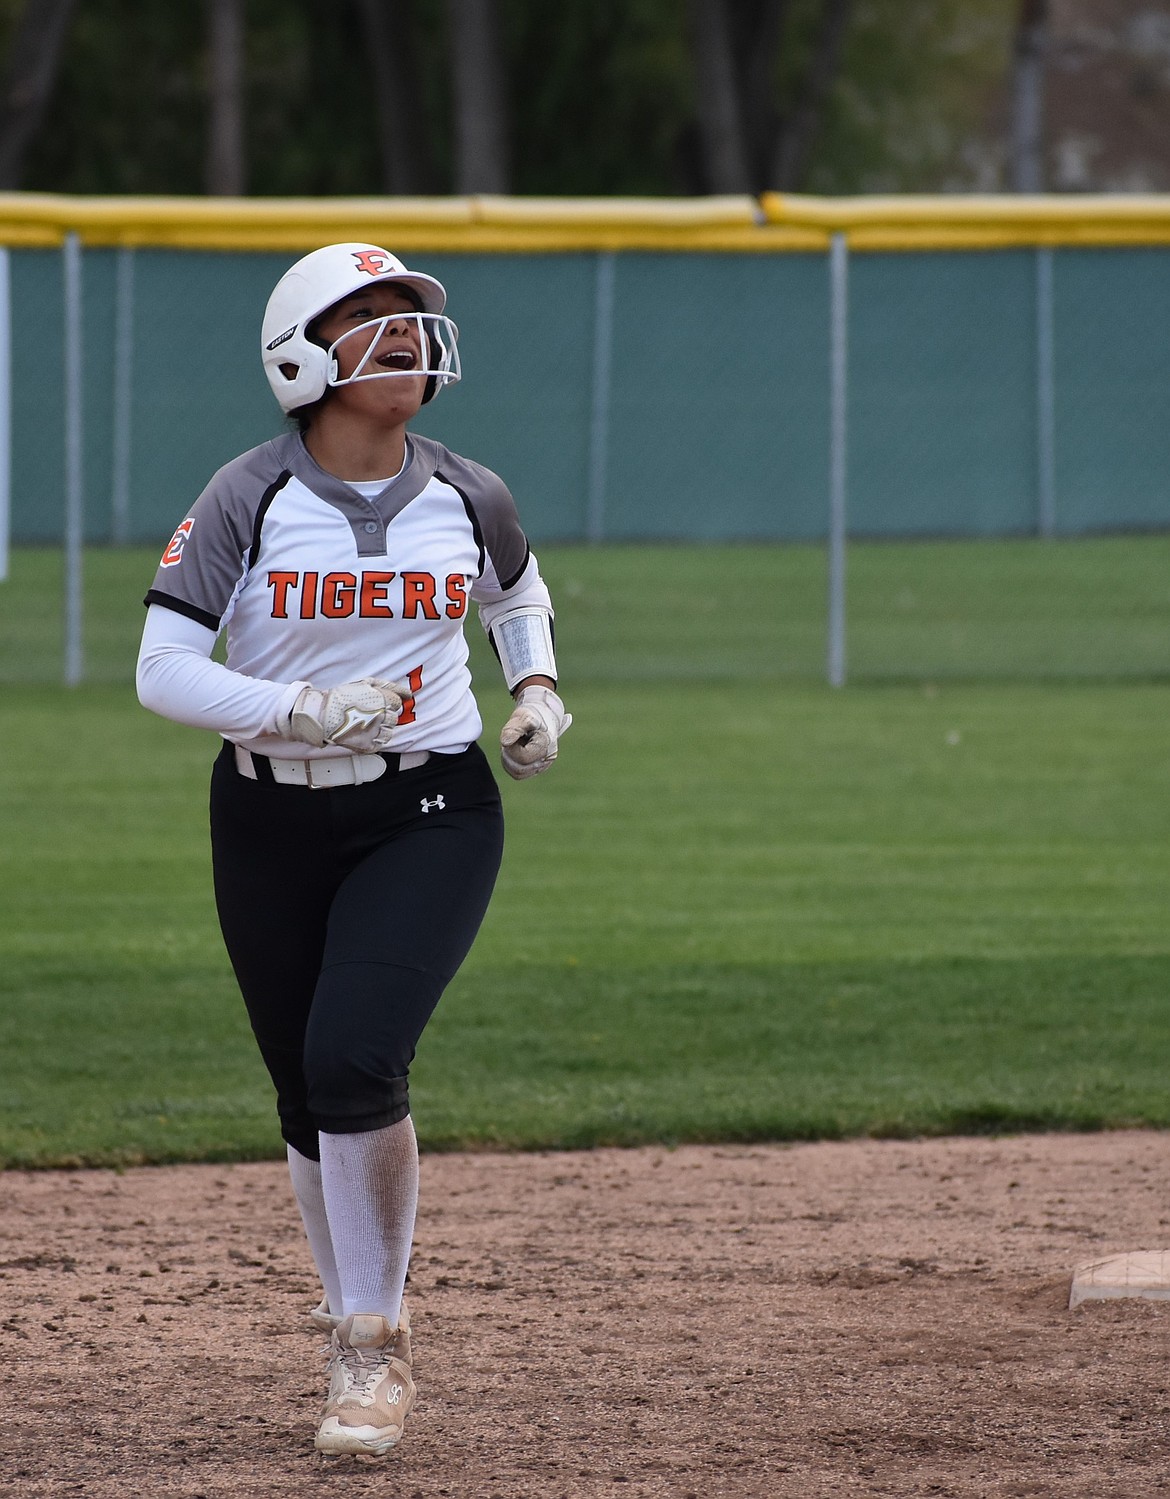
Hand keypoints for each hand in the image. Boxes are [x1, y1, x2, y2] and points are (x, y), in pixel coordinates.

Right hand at [287, 679, 406, 751]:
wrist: (323, 714)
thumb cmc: (343, 697)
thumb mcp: (365, 683)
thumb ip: (389, 686)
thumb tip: (409, 694)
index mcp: (382, 700)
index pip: (397, 704)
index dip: (387, 703)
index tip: (375, 704)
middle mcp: (381, 716)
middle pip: (394, 719)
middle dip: (383, 716)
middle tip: (367, 713)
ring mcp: (375, 732)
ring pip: (389, 732)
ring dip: (380, 728)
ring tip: (364, 723)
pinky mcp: (368, 745)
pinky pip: (380, 744)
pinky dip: (374, 739)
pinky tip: (362, 732)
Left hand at [500, 685, 571, 780]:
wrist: (543, 715)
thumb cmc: (532, 715)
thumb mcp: (522, 716)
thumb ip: (513, 728)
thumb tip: (504, 742)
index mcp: (546, 745)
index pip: (523, 758)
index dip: (512, 748)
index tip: (513, 736)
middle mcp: (547, 758)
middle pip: (519, 769)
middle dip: (509, 755)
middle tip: (511, 740)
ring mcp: (543, 765)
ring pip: (518, 773)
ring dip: (509, 759)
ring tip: (514, 744)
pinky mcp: (537, 768)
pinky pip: (519, 773)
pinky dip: (512, 763)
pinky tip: (515, 750)